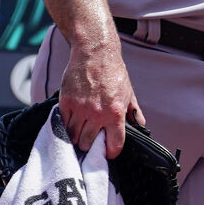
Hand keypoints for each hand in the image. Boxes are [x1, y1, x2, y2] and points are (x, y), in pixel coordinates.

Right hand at [58, 38, 140, 157]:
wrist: (95, 52)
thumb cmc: (113, 72)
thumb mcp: (129, 93)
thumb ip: (134, 112)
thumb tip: (140, 126)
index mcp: (115, 113)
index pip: (114, 145)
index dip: (110, 152)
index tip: (107, 151)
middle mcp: (97, 113)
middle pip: (88, 143)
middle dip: (89, 144)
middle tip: (89, 140)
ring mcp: (80, 108)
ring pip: (73, 135)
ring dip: (76, 137)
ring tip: (79, 133)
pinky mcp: (66, 101)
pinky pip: (63, 122)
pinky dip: (65, 125)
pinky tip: (71, 122)